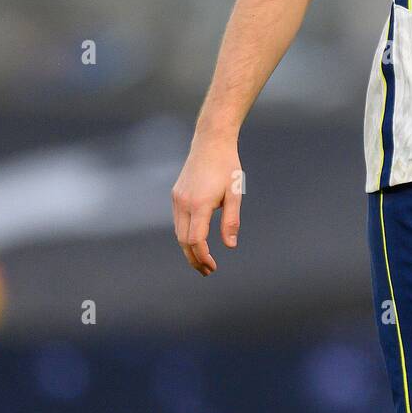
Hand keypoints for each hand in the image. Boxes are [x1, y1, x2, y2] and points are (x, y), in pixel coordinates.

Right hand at [171, 136, 242, 275]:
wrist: (211, 141)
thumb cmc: (227, 166)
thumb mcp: (235, 193)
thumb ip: (231, 220)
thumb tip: (230, 245)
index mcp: (199, 204)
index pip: (195, 240)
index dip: (202, 257)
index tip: (213, 267)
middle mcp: (183, 203)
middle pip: (183, 241)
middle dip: (194, 258)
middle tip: (207, 271)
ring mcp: (177, 199)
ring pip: (178, 232)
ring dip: (188, 248)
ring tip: (202, 259)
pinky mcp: (176, 194)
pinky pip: (178, 221)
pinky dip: (185, 234)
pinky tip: (196, 240)